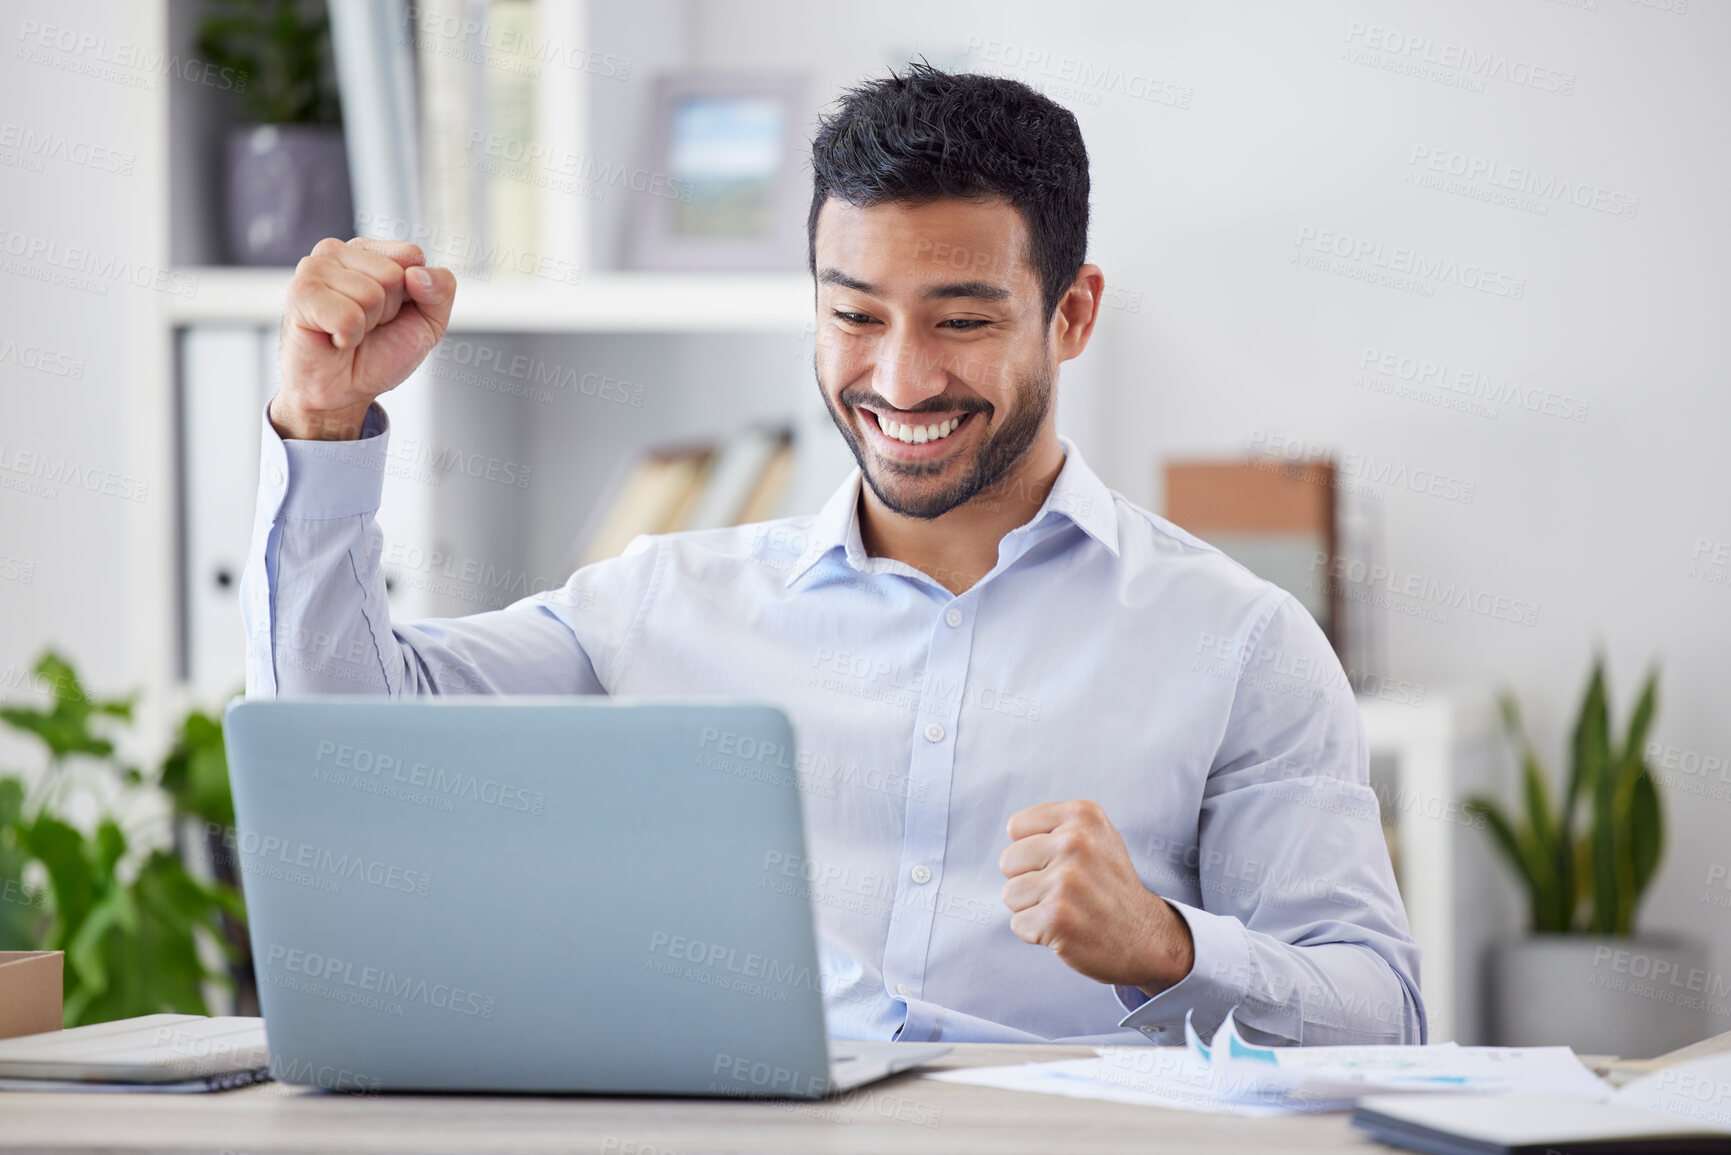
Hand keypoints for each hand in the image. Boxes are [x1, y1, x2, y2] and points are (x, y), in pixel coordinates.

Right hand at [272, 237, 457, 439]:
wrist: (344, 391)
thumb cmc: (379, 353)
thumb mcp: (429, 322)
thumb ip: (442, 290)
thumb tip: (419, 274)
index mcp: (368, 251)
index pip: (412, 255)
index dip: (412, 294)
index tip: (390, 313)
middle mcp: (338, 252)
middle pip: (393, 275)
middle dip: (388, 311)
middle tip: (366, 327)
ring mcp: (314, 268)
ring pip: (371, 294)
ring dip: (366, 325)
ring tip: (348, 332)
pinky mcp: (300, 293)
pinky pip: (348, 315)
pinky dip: (348, 336)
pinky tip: (333, 338)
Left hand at [1000, 799, 1194, 995]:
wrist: (1147, 938)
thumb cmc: (1110, 887)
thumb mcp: (1096, 837)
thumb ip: (1056, 826)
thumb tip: (1011, 830)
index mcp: (1083, 815)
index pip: (1016, 828)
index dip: (1033, 851)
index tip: (1064, 864)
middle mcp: (1075, 842)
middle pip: (1008, 861)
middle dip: (1030, 880)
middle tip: (1067, 892)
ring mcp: (1066, 880)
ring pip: (1010, 894)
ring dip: (1033, 908)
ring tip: (1069, 909)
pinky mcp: (1057, 917)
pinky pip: (1018, 923)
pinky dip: (1037, 933)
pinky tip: (1068, 929)